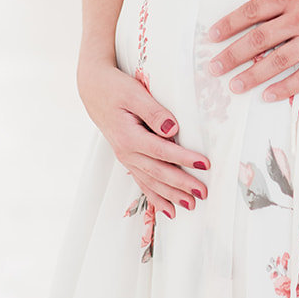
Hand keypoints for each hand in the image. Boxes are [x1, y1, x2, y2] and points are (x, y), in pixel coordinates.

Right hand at [77, 60, 209, 216]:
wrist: (93, 89)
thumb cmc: (115, 88)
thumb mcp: (134, 93)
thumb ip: (154, 112)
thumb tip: (172, 130)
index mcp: (128, 136)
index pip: (162, 151)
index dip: (184, 158)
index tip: (204, 164)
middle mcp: (126, 152)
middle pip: (158, 172)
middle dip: (182, 184)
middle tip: (203, 192)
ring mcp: (126, 158)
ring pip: (151, 182)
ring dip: (171, 195)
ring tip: (190, 205)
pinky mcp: (128, 158)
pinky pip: (142, 182)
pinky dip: (155, 197)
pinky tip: (168, 209)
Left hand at [206, 0, 298, 99]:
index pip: (253, 10)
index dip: (229, 24)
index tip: (212, 35)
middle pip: (258, 39)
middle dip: (232, 54)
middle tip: (214, 67)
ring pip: (277, 61)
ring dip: (252, 75)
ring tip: (235, 85)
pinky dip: (286, 88)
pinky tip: (270, 94)